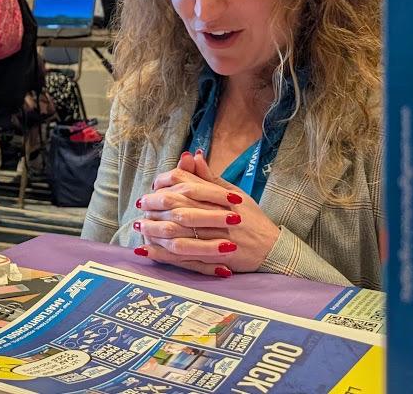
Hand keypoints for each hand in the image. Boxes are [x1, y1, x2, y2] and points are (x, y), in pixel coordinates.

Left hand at [134, 150, 279, 276]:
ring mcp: (216, 237)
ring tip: (139, 225)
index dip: (166, 184)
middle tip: (140, 204)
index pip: (187, 184)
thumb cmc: (253, 219)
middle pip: (178, 206)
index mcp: (220, 197)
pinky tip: (147, 250)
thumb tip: (192, 155)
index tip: (153, 186)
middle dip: (155, 204)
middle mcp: (217, 215)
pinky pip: (182, 256)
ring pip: (178, 231)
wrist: (273, 248)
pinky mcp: (215, 257)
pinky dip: (163, 253)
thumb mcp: (234, 193)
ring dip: (155, 228)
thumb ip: (210, 177)